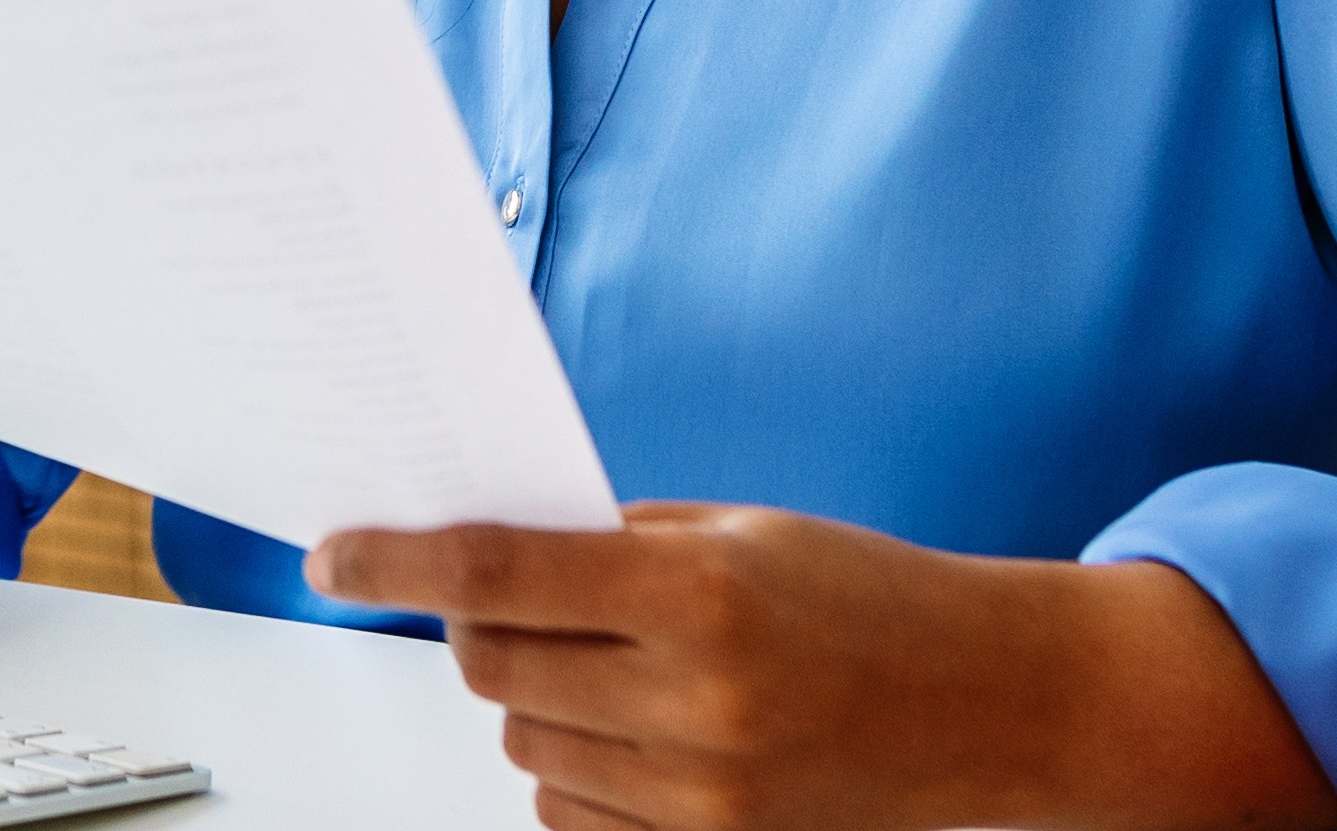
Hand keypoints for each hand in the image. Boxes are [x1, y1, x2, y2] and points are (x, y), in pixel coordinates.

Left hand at [308, 504, 1336, 830]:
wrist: (1003, 708)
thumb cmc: (875, 602)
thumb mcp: (746, 534)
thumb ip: (614, 546)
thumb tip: (486, 556)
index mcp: (700, 594)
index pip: (493, 575)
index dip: (393, 561)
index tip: (333, 554)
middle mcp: (692, 702)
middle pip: (491, 669)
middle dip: (484, 629)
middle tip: (536, 603)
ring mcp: (700, 793)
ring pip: (525, 744)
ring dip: (544, 701)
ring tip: (633, 670)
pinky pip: (569, 812)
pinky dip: (580, 770)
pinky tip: (647, 734)